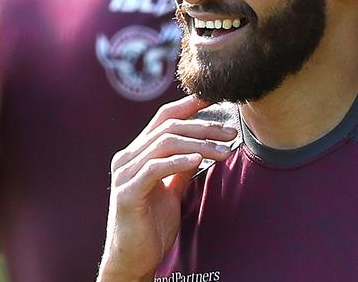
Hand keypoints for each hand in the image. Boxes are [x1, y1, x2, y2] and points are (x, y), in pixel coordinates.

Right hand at [98, 95, 237, 281]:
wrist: (133, 258)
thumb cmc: (152, 224)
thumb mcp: (172, 188)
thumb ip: (181, 166)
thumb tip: (201, 147)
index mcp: (138, 152)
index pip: (164, 117)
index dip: (189, 105)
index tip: (215, 98)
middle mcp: (128, 157)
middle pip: (169, 128)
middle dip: (204, 127)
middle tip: (231, 133)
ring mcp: (125, 173)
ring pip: (165, 144)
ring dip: (199, 145)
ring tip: (225, 152)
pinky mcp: (127, 193)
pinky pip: (154, 169)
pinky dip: (178, 161)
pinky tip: (198, 161)